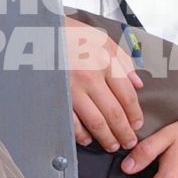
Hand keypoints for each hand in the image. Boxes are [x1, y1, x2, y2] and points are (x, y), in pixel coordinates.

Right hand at [65, 17, 142, 151]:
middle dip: (124, 132)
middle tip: (129, 142)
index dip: (134, 114)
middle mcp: (91, 78)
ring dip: (106, 137)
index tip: (137, 124)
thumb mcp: (103, 39)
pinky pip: (71, 121)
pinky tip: (88, 139)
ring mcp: (72, 89)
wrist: (39, 32)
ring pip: (95, 121)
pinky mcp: (56, 96)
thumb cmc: (72, 34)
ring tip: (113, 145)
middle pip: (114, 113)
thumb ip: (123, 61)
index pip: (127, 95)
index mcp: (105, 62)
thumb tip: (137, 84)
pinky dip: (80, 134)